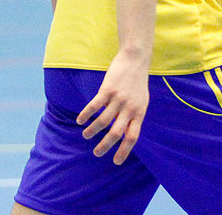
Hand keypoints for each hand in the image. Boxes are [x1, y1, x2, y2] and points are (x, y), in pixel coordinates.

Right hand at [76, 49, 149, 164]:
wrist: (135, 59)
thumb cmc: (138, 81)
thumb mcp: (142, 101)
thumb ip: (134, 116)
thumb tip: (126, 132)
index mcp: (139, 113)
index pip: (132, 137)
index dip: (124, 151)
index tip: (116, 162)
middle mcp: (129, 108)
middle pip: (116, 133)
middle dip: (105, 146)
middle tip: (97, 153)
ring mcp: (118, 99)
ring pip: (103, 121)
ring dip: (93, 131)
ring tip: (85, 135)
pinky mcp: (107, 89)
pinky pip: (94, 106)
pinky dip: (86, 114)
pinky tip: (80, 120)